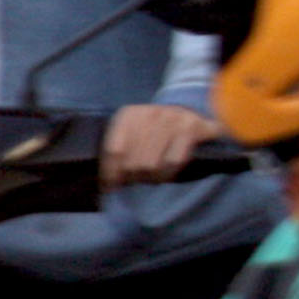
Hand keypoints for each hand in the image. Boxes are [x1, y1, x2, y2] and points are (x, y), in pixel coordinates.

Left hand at [102, 104, 221, 187]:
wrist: (187, 111)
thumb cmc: (152, 130)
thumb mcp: (130, 133)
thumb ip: (117, 152)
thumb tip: (107, 184)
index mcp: (128, 114)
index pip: (115, 151)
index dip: (111, 172)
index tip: (110, 187)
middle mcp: (150, 113)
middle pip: (134, 161)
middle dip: (132, 176)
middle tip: (134, 180)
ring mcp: (172, 119)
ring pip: (152, 164)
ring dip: (150, 177)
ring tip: (148, 179)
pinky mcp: (191, 127)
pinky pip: (174, 161)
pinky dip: (168, 173)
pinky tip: (164, 175)